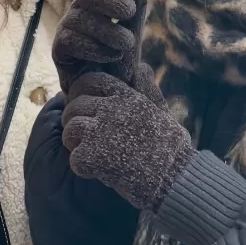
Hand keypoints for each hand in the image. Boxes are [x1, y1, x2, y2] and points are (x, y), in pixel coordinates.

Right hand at [51, 0, 147, 94]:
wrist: (105, 92)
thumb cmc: (119, 58)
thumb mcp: (132, 33)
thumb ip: (135, 12)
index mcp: (100, 4)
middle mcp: (81, 12)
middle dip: (111, 0)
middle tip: (130, 13)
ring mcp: (67, 30)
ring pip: (79, 18)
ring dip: (108, 30)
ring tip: (127, 43)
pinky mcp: (59, 51)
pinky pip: (69, 41)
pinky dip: (94, 48)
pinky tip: (112, 55)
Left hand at [62, 69, 192, 210]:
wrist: (175, 176)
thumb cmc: (171, 145)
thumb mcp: (161, 109)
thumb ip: (147, 88)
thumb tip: (142, 68)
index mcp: (126, 96)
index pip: (89, 81)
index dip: (80, 93)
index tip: (86, 108)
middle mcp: (111, 109)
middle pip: (74, 107)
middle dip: (75, 121)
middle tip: (88, 137)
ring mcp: (100, 132)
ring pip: (70, 131)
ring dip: (76, 145)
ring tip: (94, 154)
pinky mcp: (92, 156)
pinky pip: (74, 158)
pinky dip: (84, 167)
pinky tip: (100, 171)